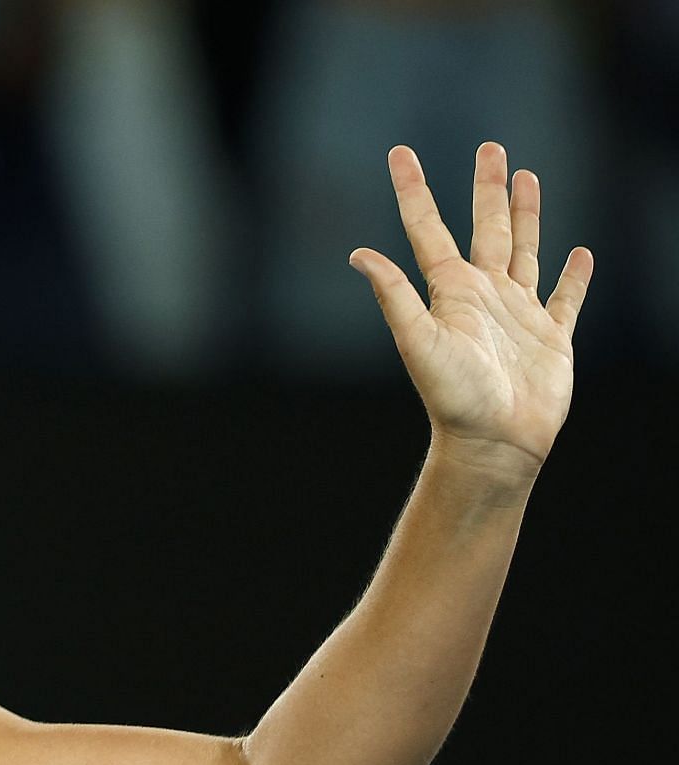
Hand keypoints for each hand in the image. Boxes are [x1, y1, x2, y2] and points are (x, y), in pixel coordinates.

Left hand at [348, 141, 593, 482]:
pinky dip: (574, 276)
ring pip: (525, 249)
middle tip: (490, 147)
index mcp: (450, 291)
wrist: (493, 443)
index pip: (427, 228)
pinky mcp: (552, 337)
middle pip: (487, 226)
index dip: (414, 189)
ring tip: (528, 177)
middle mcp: (483, 295)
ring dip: (527, 215)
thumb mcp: (418, 340)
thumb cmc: (453, 396)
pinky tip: (580, 254)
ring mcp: (519, 314)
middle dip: (488, 187)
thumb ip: (394, 295)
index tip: (399, 152)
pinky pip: (566, 298)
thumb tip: (358, 255)